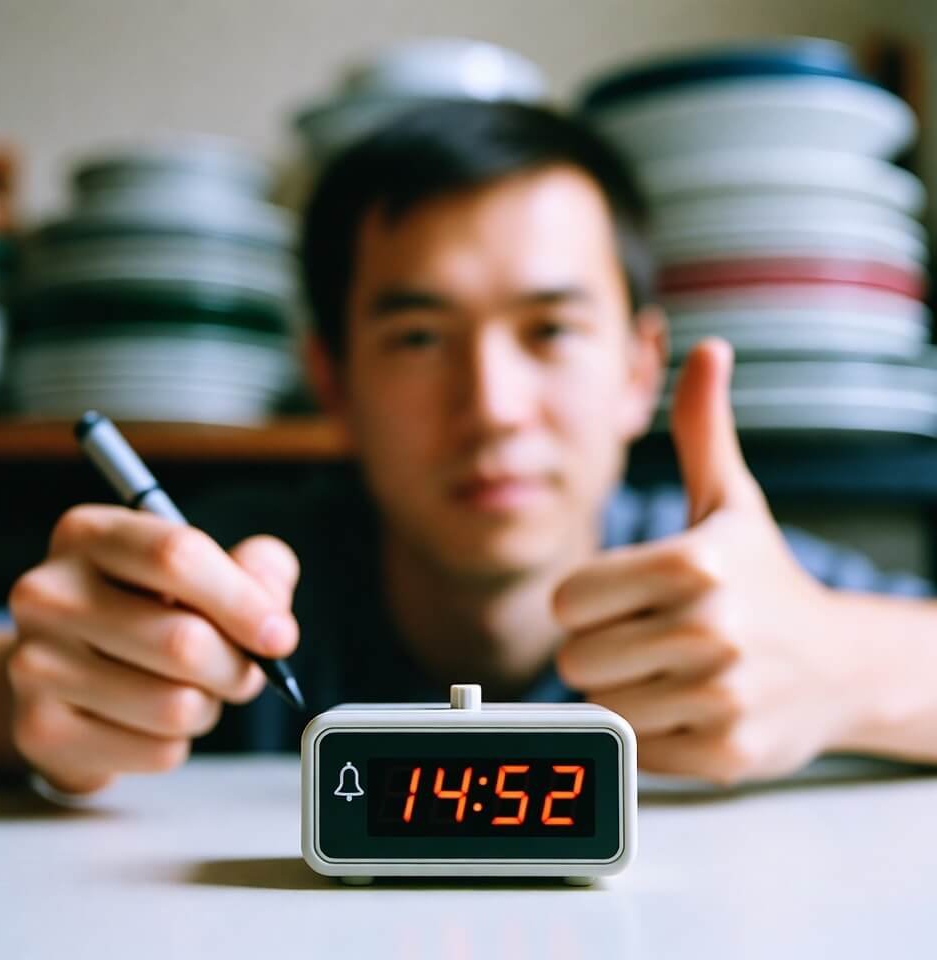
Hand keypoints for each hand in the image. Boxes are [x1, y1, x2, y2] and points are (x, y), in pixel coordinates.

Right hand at [7, 507, 298, 792]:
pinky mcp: (40, 730)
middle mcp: (49, 593)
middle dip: (236, 666)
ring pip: (175, 705)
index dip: (243, 601)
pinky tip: (150, 720)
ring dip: (207, 707)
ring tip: (190, 690)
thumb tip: (273, 619)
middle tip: (240, 670)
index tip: (280, 636)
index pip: (177, 556)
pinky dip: (176, 743)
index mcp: (91, 535)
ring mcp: (35, 663)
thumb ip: (257, 571)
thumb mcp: (206, 569)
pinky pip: (156, 751)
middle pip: (184, 641)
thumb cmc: (150, 609)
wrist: (66, 668)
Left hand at [554, 339, 862, 784]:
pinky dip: (650, 733)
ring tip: (668, 672)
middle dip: (599, 649)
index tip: (618, 599)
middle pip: (576, 658)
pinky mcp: (726, 754)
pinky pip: (636, 749)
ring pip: (602, 707)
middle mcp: (710, 629)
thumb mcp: (731, 501)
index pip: (567, 600)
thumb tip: (705, 349)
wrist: (843, 666)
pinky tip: (689, 707)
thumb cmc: (765, 577)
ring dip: (623, 692)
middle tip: (645, 639)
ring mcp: (721, 697)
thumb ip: (701, 429)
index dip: (584, 603)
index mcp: (694, 562)